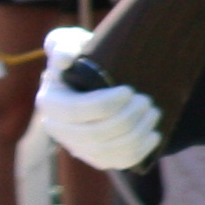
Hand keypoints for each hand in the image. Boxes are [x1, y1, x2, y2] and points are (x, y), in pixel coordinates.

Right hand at [34, 28, 162, 169]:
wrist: (98, 77)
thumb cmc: (84, 55)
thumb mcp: (70, 41)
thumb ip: (63, 44)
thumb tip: (64, 61)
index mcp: (50, 103)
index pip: (75, 112)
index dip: (105, 104)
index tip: (129, 91)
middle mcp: (59, 130)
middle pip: (95, 135)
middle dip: (127, 118)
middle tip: (147, 101)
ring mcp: (78, 147)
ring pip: (110, 151)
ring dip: (137, 133)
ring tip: (153, 112)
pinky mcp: (98, 157)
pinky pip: (119, 162)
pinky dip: (140, 150)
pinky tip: (154, 134)